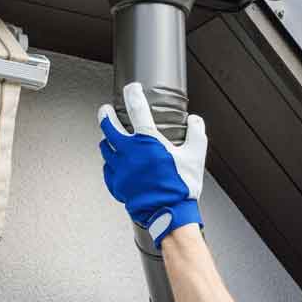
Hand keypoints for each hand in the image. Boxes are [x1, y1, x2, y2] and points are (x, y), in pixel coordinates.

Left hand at [98, 82, 207, 247]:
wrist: (169, 214)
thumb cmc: (181, 186)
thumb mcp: (196, 155)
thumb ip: (196, 133)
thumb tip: (195, 120)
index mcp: (147, 140)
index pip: (136, 108)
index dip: (132, 94)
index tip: (131, 88)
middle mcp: (129, 151)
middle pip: (108, 126)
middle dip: (105, 115)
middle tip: (106, 110)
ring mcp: (120, 168)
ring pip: (105, 148)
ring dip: (106, 139)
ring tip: (109, 137)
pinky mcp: (117, 184)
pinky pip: (107, 169)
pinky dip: (109, 163)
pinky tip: (113, 163)